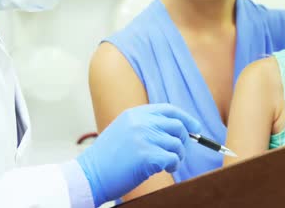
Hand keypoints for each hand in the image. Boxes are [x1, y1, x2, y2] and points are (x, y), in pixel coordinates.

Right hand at [77, 103, 200, 206]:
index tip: (196, 128)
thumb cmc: (108, 159)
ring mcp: (143, 137)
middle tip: (178, 153)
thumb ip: (146, 126)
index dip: (185, 118)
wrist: (89, 175)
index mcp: (135, 113)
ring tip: (166, 164)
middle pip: (177, 126)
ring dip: (177, 156)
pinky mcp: (146, 155)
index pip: (168, 110)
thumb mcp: (124, 131)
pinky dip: (173, 165)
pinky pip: (173, 158)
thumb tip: (177, 129)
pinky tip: (164, 169)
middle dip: (183, 141)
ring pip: (177, 144)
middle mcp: (140, 122)